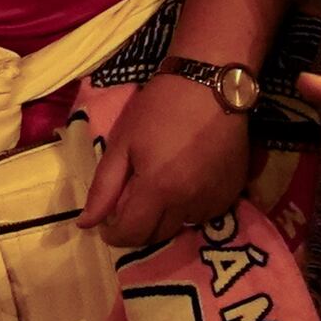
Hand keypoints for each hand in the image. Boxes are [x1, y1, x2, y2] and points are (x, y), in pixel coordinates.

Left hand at [84, 72, 254, 247]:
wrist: (210, 84)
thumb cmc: (159, 108)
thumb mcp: (122, 142)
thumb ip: (103, 188)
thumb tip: (86, 224)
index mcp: (159, 189)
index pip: (133, 234)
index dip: (114, 235)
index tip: (107, 225)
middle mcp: (189, 202)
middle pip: (158, 236)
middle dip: (139, 227)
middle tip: (131, 203)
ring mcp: (216, 199)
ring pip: (183, 225)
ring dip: (166, 217)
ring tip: (161, 187)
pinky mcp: (234, 191)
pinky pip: (206, 213)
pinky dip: (191, 207)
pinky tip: (185, 181)